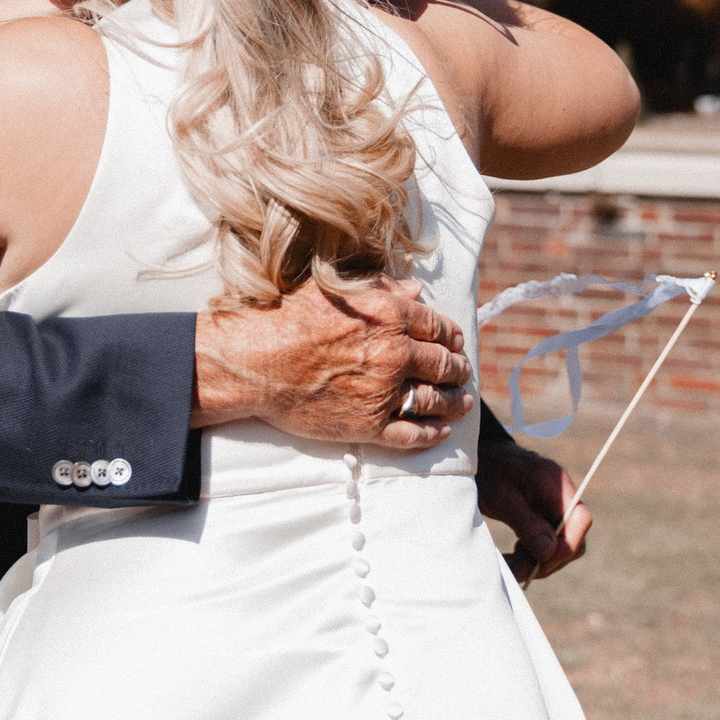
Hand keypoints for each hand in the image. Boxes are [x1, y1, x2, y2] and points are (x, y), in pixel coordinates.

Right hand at [193, 277, 472, 449]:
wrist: (257, 362)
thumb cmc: (289, 318)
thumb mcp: (336, 288)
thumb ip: (382, 286)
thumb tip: (417, 289)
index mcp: (390, 315)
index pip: (438, 327)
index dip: (452, 335)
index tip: (457, 341)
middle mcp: (394, 354)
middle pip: (444, 364)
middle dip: (458, 368)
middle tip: (462, 371)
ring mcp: (383, 392)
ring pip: (435, 400)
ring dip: (454, 402)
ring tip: (462, 402)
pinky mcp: (368, 425)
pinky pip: (412, 434)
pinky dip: (432, 434)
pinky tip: (442, 432)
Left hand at [479, 437, 589, 580]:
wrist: (479, 458)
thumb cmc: (488, 470)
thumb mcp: (501, 496)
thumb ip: (526, 522)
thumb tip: (548, 552)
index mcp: (556, 483)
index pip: (580, 520)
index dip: (566, 545)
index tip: (540, 562)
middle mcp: (561, 497)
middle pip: (573, 538)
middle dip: (548, 560)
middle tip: (519, 571)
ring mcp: (554, 508)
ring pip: (559, 546)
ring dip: (537, 561)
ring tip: (511, 566)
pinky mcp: (543, 518)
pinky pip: (547, 544)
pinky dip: (531, 555)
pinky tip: (513, 557)